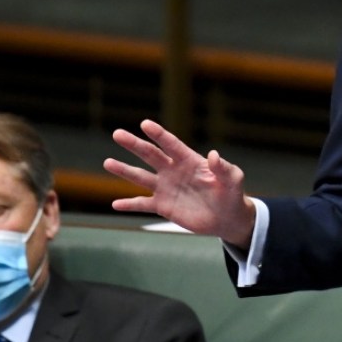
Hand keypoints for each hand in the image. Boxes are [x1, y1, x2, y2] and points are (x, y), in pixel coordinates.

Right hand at [105, 119, 255, 247]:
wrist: (227, 218)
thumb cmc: (232, 195)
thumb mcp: (233, 180)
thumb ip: (224, 168)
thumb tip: (214, 155)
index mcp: (190, 161)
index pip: (172, 144)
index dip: (159, 134)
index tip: (145, 124)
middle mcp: (174, 171)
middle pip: (151, 155)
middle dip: (134, 144)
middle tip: (117, 134)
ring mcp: (166, 188)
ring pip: (141, 177)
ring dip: (124, 170)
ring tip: (108, 162)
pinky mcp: (163, 206)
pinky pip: (143, 204)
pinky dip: (129, 205)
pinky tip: (115, 204)